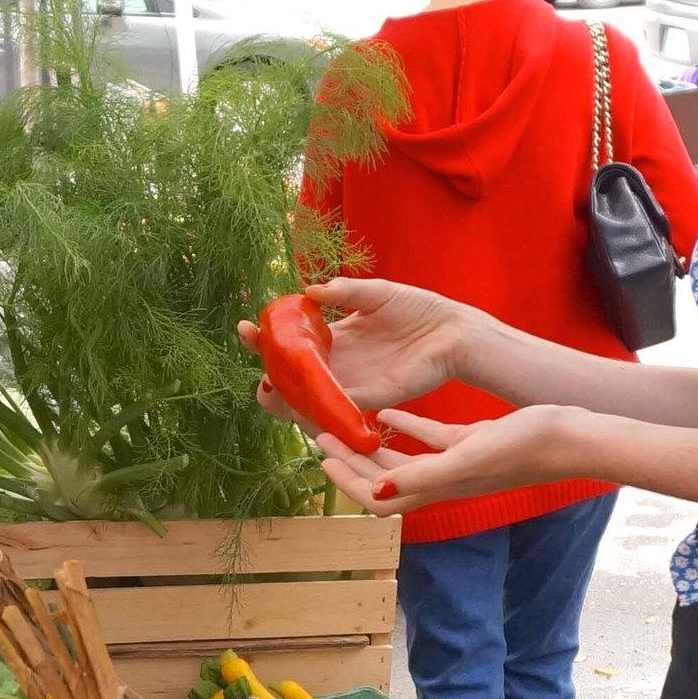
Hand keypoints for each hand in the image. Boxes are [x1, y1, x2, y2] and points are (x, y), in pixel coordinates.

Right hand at [236, 279, 473, 423]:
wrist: (452, 332)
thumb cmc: (418, 309)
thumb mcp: (377, 293)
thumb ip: (344, 292)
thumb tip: (308, 292)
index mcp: (337, 336)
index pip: (294, 339)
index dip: (267, 336)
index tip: (245, 327)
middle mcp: (340, 363)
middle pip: (294, 372)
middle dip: (268, 371)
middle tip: (255, 363)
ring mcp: (352, 382)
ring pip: (309, 395)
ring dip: (285, 396)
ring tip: (267, 389)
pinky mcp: (371, 398)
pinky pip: (337, 405)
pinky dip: (317, 406)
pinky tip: (298, 402)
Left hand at [315, 404, 581, 514]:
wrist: (572, 438)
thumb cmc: (524, 448)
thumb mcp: (468, 456)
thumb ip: (423, 475)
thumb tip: (378, 493)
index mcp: (439, 489)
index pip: (380, 499)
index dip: (349, 483)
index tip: (325, 458)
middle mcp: (443, 481)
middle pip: (384, 480)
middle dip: (351, 462)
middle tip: (322, 436)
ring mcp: (457, 463)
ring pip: (403, 460)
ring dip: (373, 446)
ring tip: (346, 424)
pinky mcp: (471, 443)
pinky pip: (429, 439)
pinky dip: (406, 427)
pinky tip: (389, 412)